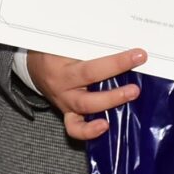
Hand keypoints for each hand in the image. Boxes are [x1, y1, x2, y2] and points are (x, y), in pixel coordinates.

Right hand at [30, 46, 146, 142]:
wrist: (34, 68)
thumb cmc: (54, 53)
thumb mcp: (67, 43)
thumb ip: (89, 44)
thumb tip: (121, 42)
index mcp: (62, 61)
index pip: (91, 59)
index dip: (116, 60)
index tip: (138, 55)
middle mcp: (63, 81)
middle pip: (88, 78)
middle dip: (114, 75)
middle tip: (135, 84)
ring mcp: (64, 100)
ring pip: (84, 105)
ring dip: (109, 101)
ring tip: (130, 95)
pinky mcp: (66, 113)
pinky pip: (74, 127)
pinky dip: (88, 131)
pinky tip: (104, 127)